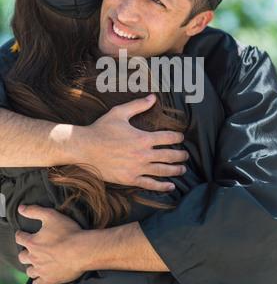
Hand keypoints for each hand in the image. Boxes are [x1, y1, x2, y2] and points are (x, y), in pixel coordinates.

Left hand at [16, 205, 85, 283]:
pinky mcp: (50, 279)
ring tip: (35, 262)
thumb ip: (34, 210)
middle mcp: (34, 257)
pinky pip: (38, 283)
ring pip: (29, 271)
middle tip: (30, 248)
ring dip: (31, 266)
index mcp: (33, 242)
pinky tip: (39, 278)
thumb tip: (21, 208)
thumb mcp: (51, 215)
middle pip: (22, 256)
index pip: (20, 238)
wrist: (82, 250)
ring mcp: (42, 270)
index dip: (20, 234)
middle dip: (24, 251)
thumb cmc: (68, 232)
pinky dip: (37, 280)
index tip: (22, 233)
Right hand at [70, 94, 187, 191]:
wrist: (84, 148)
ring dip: (175, 170)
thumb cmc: (101, 129)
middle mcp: (142, 154)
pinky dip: (162, 186)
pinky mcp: (129, 179)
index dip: (177, 137)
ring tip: (182, 169)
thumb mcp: (119, 113)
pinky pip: (150, 184)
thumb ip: (138, 105)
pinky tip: (171, 186)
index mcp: (142, 138)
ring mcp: (137, 168)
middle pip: (168, 155)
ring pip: (162, 171)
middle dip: (180, 155)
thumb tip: (153, 97)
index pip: (167, 138)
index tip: (181, 138)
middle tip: (186, 155)